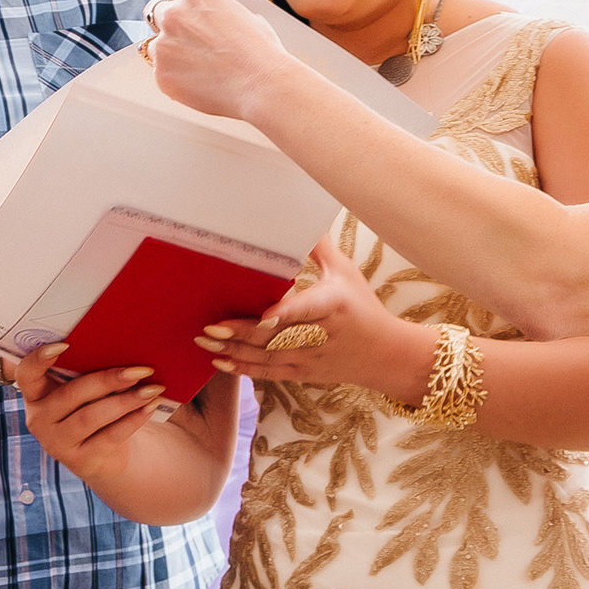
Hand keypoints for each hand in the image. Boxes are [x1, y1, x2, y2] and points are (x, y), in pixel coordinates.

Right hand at [18, 346, 167, 483]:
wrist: (106, 454)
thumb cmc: (95, 407)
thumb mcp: (85, 390)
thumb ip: (87, 371)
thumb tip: (122, 346)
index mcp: (36, 394)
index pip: (26, 373)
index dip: (40, 358)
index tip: (65, 344)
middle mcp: (39, 419)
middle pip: (70, 394)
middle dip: (107, 380)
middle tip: (140, 370)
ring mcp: (57, 444)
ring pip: (90, 417)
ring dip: (125, 401)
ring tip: (152, 389)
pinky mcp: (80, 461)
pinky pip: (108, 437)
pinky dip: (132, 420)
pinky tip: (150, 407)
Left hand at [146, 0, 294, 121]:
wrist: (262, 85)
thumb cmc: (261, 54)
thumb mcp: (246, 16)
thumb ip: (221, 13)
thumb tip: (219, 19)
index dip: (182, 8)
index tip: (187, 20)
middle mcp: (175, 13)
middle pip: (157, 14)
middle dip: (169, 28)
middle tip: (187, 44)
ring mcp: (164, 43)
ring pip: (155, 46)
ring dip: (170, 55)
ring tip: (199, 69)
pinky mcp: (161, 73)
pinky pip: (161, 73)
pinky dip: (175, 79)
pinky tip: (199, 83)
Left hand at [192, 241, 436, 398]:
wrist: (385, 355)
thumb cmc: (363, 308)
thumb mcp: (347, 273)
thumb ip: (320, 248)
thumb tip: (301, 215)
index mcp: (333, 306)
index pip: (305, 310)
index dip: (283, 315)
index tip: (262, 317)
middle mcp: (320, 335)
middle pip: (277, 337)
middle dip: (242, 334)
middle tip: (209, 328)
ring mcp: (311, 357)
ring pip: (268, 358)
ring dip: (234, 351)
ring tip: (204, 342)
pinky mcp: (303, 372)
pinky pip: (270, 373)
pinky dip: (244, 369)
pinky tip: (220, 362)